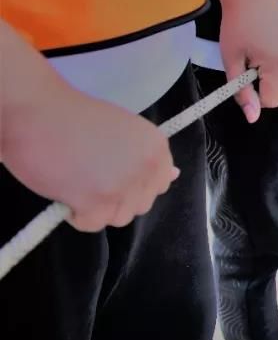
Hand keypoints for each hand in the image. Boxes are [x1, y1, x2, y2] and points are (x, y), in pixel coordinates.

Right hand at [3, 82, 178, 231]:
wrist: (41, 114)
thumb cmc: (75, 117)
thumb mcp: (124, 130)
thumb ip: (145, 156)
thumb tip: (174, 175)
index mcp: (156, 147)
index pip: (161, 183)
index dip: (137, 184)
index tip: (117, 176)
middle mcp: (147, 168)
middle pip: (141, 204)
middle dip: (118, 198)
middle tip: (93, 178)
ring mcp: (124, 186)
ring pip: (119, 217)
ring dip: (99, 208)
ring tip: (79, 183)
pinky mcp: (96, 202)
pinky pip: (93, 224)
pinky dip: (78, 216)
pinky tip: (68, 193)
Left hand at [218, 0, 277, 122]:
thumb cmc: (236, 26)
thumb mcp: (231, 60)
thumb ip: (242, 92)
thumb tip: (252, 118)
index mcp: (277, 64)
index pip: (272, 101)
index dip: (255, 94)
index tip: (246, 76)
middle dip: (267, 86)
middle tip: (253, 63)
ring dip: (277, 78)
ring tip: (264, 54)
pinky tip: (276, 49)